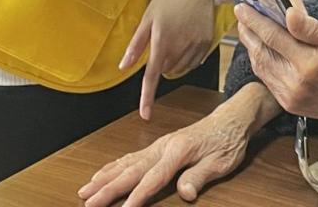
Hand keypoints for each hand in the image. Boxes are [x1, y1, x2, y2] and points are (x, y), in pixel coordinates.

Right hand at [78, 84, 281, 206]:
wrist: (232, 118)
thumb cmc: (228, 141)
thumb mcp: (222, 162)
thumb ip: (200, 176)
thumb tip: (185, 193)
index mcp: (179, 150)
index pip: (154, 178)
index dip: (137, 196)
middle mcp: (164, 146)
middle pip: (132, 170)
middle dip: (108, 188)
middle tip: (87, 202)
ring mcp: (159, 145)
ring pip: (127, 163)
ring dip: (105, 177)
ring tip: (85, 190)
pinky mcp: (159, 146)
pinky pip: (131, 157)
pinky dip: (114, 166)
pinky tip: (102, 173)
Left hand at [120, 0, 215, 119]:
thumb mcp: (148, 16)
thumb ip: (136, 44)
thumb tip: (124, 66)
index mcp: (161, 40)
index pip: (152, 76)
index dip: (147, 97)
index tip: (145, 115)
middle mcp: (179, 46)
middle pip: (165, 70)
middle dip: (160, 62)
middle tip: (161, 40)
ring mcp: (195, 45)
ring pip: (179, 67)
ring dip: (173, 61)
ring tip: (175, 37)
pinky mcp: (207, 43)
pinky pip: (193, 61)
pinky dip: (187, 58)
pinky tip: (186, 40)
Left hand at [236, 4, 317, 128]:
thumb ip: (310, 28)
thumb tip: (288, 14)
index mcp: (309, 63)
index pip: (273, 36)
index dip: (255, 20)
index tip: (242, 7)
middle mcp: (295, 82)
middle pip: (261, 53)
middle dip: (248, 32)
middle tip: (241, 16)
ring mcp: (291, 97)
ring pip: (261, 68)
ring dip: (252, 48)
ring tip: (248, 30)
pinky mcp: (290, 105)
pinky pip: (268, 81)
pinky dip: (261, 64)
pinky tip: (261, 51)